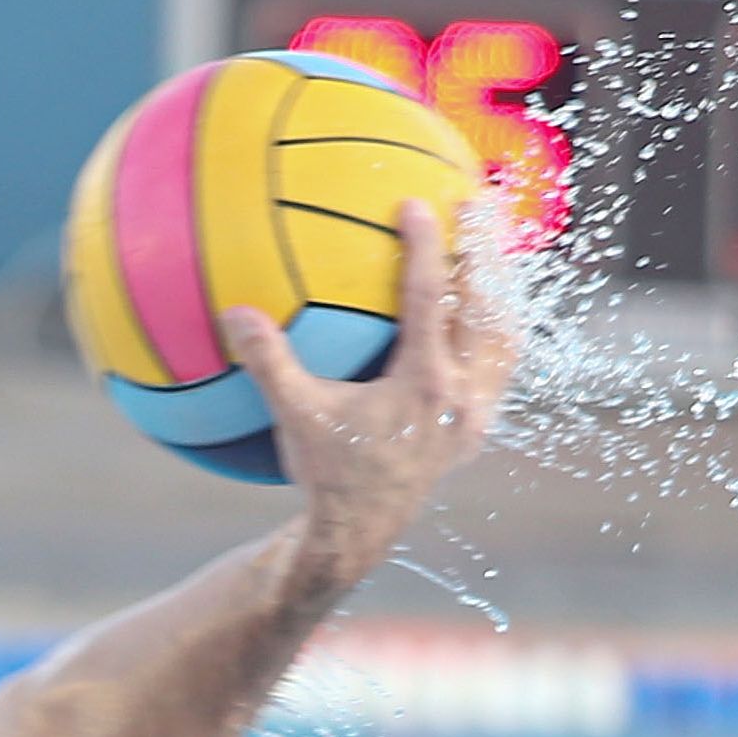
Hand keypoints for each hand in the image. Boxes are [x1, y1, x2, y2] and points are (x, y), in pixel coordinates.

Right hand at [217, 199, 516, 588]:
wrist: (358, 533)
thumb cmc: (324, 473)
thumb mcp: (294, 416)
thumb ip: (268, 362)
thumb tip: (233, 313)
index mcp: (421, 383)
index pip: (429, 298)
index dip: (424, 245)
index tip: (415, 203)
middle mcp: (459, 396)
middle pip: (485, 308)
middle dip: (483, 251)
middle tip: (477, 202)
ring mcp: (473, 415)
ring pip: (504, 339)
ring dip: (500, 292)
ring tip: (493, 252)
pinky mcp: (475, 431)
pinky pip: (499, 370)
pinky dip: (495, 335)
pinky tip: (485, 317)